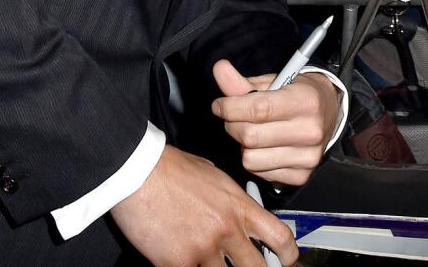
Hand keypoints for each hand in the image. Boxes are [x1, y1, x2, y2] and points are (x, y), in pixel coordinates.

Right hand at [110, 145, 298, 266]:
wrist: (138, 172)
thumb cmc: (172, 169)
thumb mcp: (215, 178)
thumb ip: (231, 201)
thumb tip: (239, 214)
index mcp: (239, 206)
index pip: (280, 237)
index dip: (289, 255)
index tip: (286, 260)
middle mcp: (226, 230)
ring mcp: (202, 249)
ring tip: (207, 258)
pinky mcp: (176, 262)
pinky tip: (183, 260)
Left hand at [212, 60, 338, 185]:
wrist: (329, 113)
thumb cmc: (298, 94)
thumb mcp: (274, 82)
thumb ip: (243, 82)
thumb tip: (220, 69)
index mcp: (306, 101)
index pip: (258, 109)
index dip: (230, 107)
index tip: (220, 105)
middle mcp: (310, 131)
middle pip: (250, 136)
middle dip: (233, 125)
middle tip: (235, 118)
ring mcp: (308, 157)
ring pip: (250, 159)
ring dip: (243, 146)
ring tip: (253, 132)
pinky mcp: (301, 176)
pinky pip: (259, 173)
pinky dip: (255, 160)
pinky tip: (264, 147)